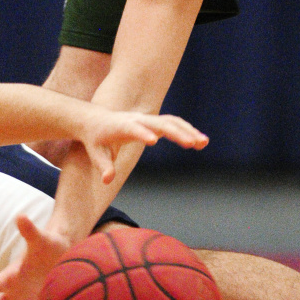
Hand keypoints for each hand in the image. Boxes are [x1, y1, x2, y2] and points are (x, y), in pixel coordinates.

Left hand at [79, 110, 207, 183]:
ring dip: (188, 130)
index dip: (143, 133)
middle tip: (193, 143)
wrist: (95, 120)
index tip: (154, 141)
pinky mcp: (153, 122)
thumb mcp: (95, 153)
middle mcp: (137, 119)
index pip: (133, 128)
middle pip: (159, 123)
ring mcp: (147, 119)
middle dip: (177, 132)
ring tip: (204, 142)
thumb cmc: (95, 139)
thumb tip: (107, 180)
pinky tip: (200, 141)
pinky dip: (187, 130)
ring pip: (171, 121)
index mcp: (121, 126)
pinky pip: (173, 124)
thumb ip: (103, 166)